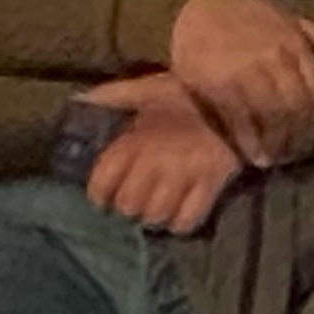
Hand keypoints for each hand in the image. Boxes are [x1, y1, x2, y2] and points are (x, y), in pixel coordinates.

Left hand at [78, 71, 246, 235]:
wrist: (236, 92)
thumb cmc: (185, 92)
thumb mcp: (146, 88)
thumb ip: (112, 96)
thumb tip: (77, 100)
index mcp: (135, 138)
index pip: (104, 179)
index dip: (99, 193)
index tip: (101, 197)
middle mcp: (156, 161)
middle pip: (129, 203)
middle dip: (127, 206)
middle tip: (131, 202)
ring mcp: (185, 175)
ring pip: (156, 214)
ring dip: (151, 216)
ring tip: (153, 211)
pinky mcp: (212, 184)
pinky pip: (189, 219)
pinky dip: (179, 224)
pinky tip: (176, 216)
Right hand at [162, 0, 313, 168]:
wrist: (195, 4)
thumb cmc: (243, 13)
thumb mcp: (284, 16)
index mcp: (293, 44)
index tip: (309, 139)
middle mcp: (273, 58)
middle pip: (296, 109)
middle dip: (298, 138)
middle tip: (292, 155)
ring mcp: (245, 71)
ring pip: (273, 118)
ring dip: (276, 144)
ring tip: (274, 159)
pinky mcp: (218, 84)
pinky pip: (241, 120)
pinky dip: (250, 142)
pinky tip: (252, 155)